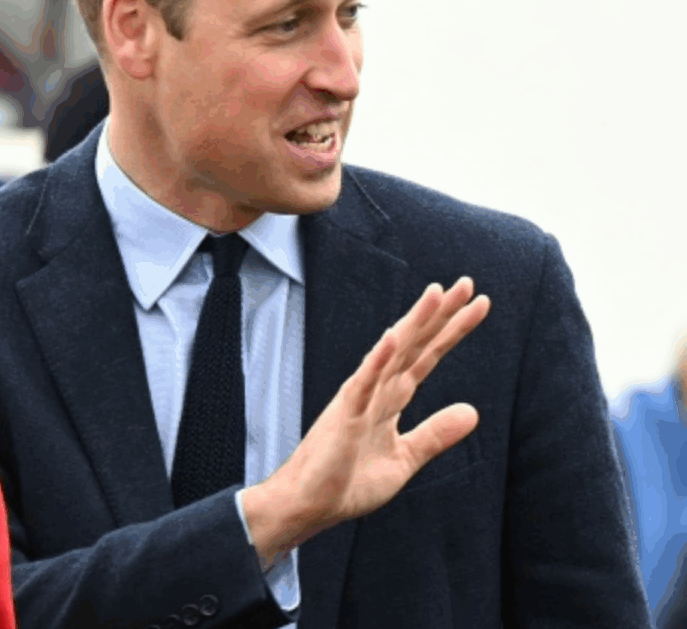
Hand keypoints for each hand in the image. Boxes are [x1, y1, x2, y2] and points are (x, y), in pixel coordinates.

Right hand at [243, 278, 489, 566]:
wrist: (310, 505)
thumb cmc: (348, 482)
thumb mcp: (404, 459)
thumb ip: (435, 434)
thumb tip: (473, 412)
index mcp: (390, 398)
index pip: (427, 356)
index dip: (452, 331)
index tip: (479, 305)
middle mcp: (376, 389)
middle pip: (415, 345)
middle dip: (442, 315)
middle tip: (468, 283)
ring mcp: (359, 398)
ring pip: (393, 354)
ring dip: (415, 323)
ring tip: (438, 294)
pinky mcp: (344, 415)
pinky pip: (364, 383)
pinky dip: (378, 360)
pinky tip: (393, 337)